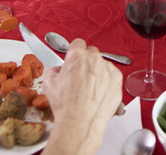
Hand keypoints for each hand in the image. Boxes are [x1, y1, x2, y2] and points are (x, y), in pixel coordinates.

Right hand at [42, 39, 121, 153]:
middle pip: (91, 53)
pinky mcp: (117, 79)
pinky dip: (106, 82)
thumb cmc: (66, 105)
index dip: (75, 52)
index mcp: (77, 55)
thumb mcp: (49, 83)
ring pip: (102, 65)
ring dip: (97, 72)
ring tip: (89, 90)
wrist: (80, 122)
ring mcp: (107, 68)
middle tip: (80, 77)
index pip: (77, 43)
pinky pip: (111, 75)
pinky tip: (97, 93)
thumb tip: (58, 70)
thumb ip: (54, 70)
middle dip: (86, 62)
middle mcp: (94, 58)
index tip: (75, 59)